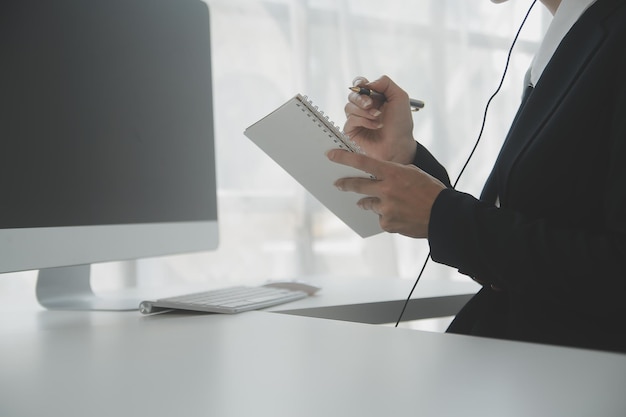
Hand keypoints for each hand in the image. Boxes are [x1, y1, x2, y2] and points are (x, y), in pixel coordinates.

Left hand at [327, 149, 445, 237]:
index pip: (363, 162)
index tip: (330, 155)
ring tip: (385, 202)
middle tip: (338, 184)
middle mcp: (386, 189)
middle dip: (346, 184)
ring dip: (371, 203)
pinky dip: (387, 217)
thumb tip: (379, 177)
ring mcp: (385, 208)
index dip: (344, 158)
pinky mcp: (387, 223)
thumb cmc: (431, 191)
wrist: (444, 215)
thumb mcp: (413, 173)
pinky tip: (401, 216)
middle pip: (358, 185)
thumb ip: (394, 173)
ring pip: (369, 204)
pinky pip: (381, 218)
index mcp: (393, 173)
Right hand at [344, 75, 416, 164]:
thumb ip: (385, 83)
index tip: (363, 85)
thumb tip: (367, 83)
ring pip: (349, 107)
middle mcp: (363, 107)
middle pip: (352, 95)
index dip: (359, 83)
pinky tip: (375, 126)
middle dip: (361, 98)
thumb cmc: (400, 124)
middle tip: (370, 104)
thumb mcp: (399, 97)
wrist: (399, 145)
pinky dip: (363, 121)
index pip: (359, 84)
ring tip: (377, 117)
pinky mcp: (352, 131)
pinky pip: (350, 120)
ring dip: (364, 111)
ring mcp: (357, 119)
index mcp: (374, 97)